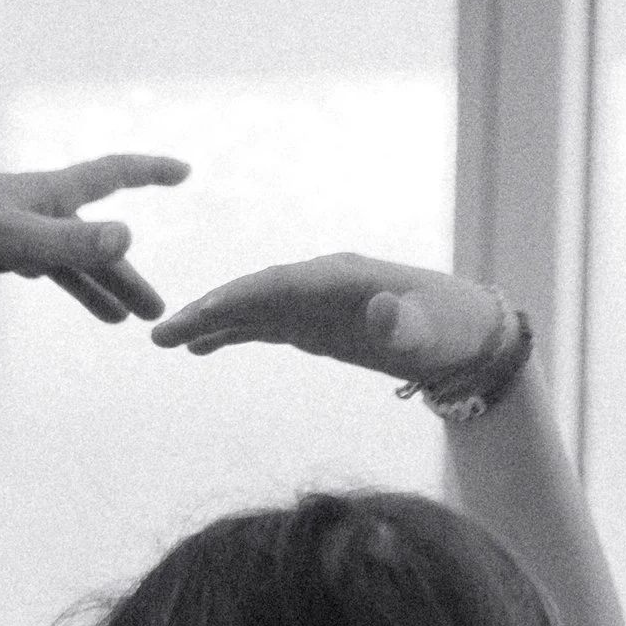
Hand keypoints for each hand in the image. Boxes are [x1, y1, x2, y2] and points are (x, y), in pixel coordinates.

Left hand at [0, 158, 187, 324]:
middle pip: (95, 238)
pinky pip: (39, 261)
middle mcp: (34, 203)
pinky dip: (61, 278)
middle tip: (157, 312)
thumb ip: (73, 244)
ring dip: (96, 287)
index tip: (184, 172)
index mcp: (48, 194)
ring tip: (122, 322)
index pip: (114, 174)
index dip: (151, 172)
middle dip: (126, 272)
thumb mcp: (17, 240)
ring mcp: (10, 223)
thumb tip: (127, 238)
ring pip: (67, 257)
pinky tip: (71, 294)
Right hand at [152, 253, 513, 389]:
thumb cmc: (450, 328)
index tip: (201, 314)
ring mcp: (312, 303)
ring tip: (163, 341)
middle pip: (253, 294)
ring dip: (208, 324)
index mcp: (341, 277)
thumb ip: (404, 323)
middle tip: (160, 333)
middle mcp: (319, 282)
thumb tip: (381, 311)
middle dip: (208, 311)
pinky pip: (262, 327)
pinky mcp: (312, 324)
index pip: (279, 285)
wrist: (464, 333)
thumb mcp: (431, 330)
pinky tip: (198, 348)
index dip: (239, 299)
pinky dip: (229, 334)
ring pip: (251, 311)